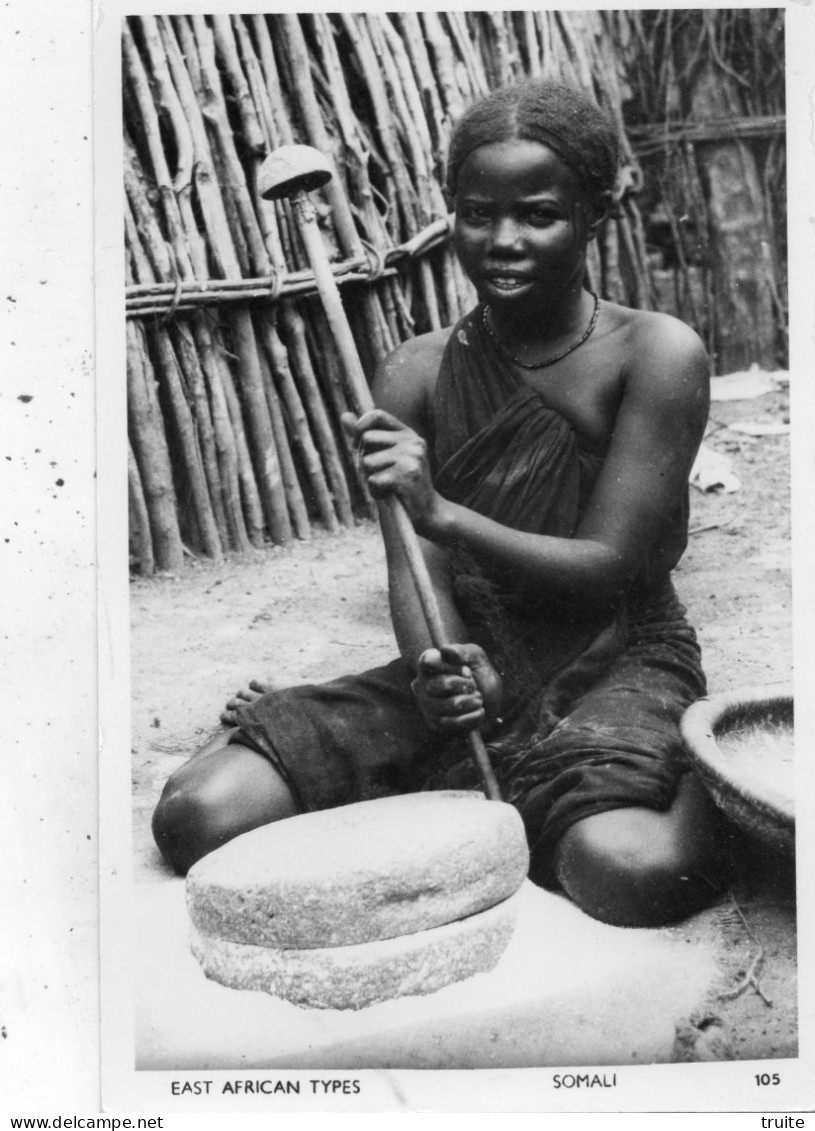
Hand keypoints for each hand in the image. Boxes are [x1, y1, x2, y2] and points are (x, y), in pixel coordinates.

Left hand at [341, 409, 441, 532]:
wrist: (427, 512)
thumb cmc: (401, 484)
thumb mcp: (385, 456)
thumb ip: (365, 435)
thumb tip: (344, 416)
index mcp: (408, 434)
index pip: (377, 415)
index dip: (360, 426)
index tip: (357, 443)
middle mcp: (413, 442)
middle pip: (366, 438)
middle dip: (364, 459)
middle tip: (379, 474)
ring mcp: (412, 457)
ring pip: (367, 461)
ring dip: (370, 478)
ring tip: (387, 486)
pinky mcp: (407, 475)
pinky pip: (373, 480)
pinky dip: (376, 491)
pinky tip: (390, 495)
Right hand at [411, 643, 502, 732]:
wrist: (488, 700)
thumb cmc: (478, 673)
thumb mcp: (475, 657)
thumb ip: (462, 651)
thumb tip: (445, 650)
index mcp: (429, 662)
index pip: (429, 662)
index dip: (452, 667)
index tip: (467, 670)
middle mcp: (422, 683)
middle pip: (443, 684)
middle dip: (466, 685)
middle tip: (473, 686)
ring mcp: (426, 704)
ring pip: (451, 704)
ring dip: (472, 701)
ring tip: (478, 699)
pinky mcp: (435, 722)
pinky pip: (454, 722)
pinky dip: (473, 716)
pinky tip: (479, 711)